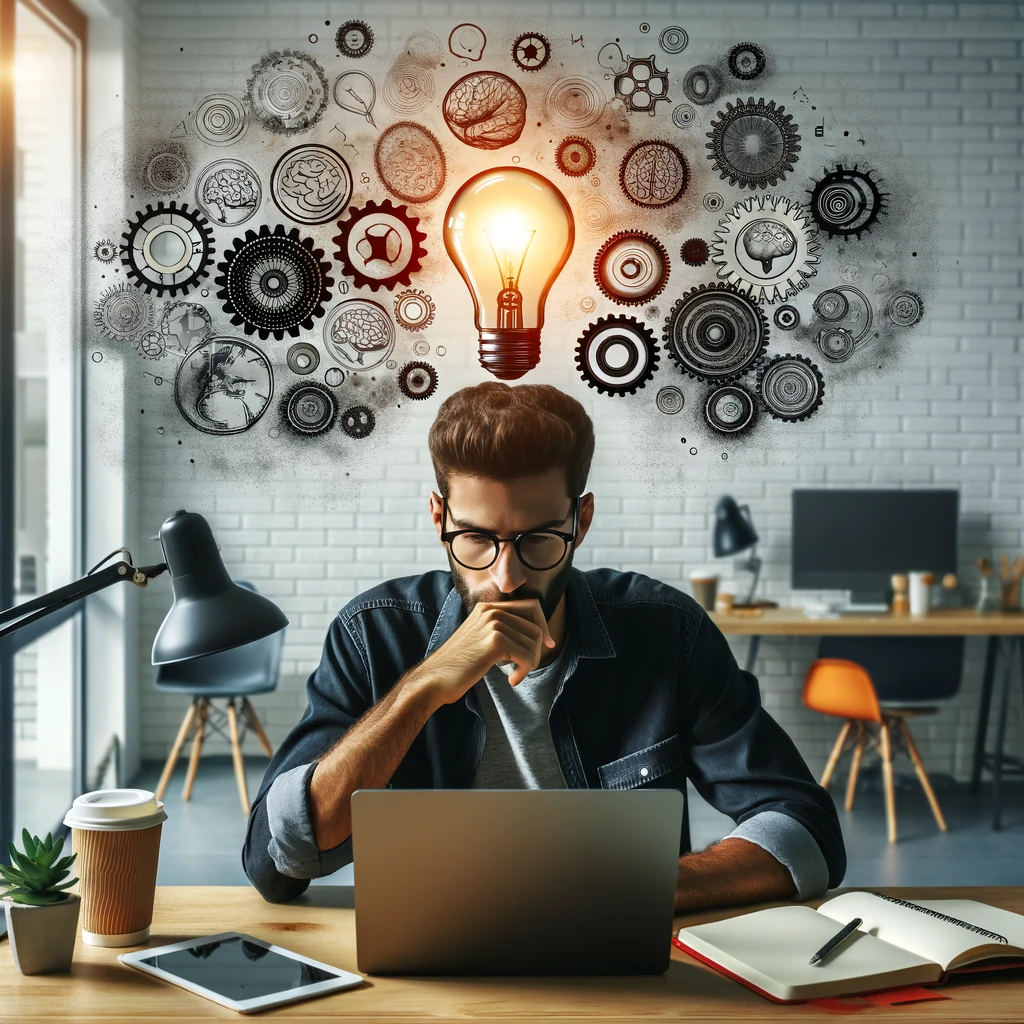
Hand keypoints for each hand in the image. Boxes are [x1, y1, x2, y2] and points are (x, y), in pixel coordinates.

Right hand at [418, 598, 555, 705]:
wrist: (435, 679)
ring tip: (516, 675)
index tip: (548, 645)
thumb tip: (538, 635)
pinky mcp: (495, 641)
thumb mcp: (480, 638)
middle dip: (537, 650)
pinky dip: (524, 672)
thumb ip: (502, 630)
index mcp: (487, 607)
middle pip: (535, 626)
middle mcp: (491, 611)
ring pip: (533, 643)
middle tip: (526, 668)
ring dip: (530, 663)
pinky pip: (526, 656)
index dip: (544, 626)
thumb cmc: (458, 665)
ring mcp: (493, 624)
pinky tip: (512, 680)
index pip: (531, 606)